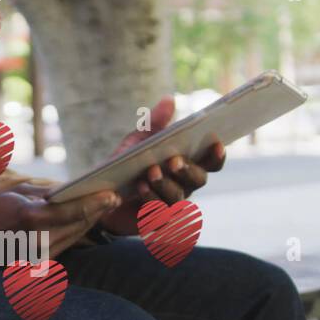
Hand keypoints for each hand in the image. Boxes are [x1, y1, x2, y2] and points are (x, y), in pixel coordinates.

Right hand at [0, 189, 120, 258]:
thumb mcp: (18, 193)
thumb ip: (48, 193)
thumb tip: (76, 190)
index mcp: (30, 219)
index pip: (72, 211)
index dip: (95, 202)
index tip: (112, 194)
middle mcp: (37, 241)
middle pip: (78, 225)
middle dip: (97, 210)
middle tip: (115, 196)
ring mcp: (38, 256)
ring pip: (74, 236)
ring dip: (90, 221)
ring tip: (105, 206)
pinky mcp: (38, 264)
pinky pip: (65, 244)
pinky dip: (76, 231)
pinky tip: (87, 220)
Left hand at [99, 95, 225, 235]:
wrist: (102, 195)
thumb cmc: (128, 164)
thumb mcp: (138, 140)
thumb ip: (155, 123)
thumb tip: (169, 99)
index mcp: (187, 164)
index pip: (211, 161)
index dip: (217, 155)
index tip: (216, 143)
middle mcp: (185, 185)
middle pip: (198, 179)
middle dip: (187, 170)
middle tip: (173, 161)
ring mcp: (172, 205)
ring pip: (178, 197)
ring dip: (165, 185)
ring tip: (149, 173)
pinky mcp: (156, 221)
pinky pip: (161, 215)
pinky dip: (150, 201)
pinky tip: (140, 190)